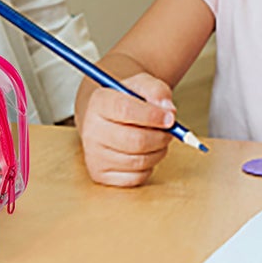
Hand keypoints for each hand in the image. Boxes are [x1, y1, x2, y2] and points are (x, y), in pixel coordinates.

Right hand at [77, 72, 177, 187]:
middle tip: (170, 131)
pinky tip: (145, 153)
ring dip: (158, 151)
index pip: (125, 110)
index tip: (170, 118)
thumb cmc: (128, 100)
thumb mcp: (142, 85)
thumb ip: (157, 91)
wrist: (107, 117)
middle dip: (160, 137)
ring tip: (158, 139)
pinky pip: (136, 177)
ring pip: (138, 161)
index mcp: (99, 103)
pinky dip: (149, 167)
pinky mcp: (100, 174)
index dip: (151, 115)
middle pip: (135, 141)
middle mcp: (91, 130)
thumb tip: (169, 111)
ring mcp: (93, 155)